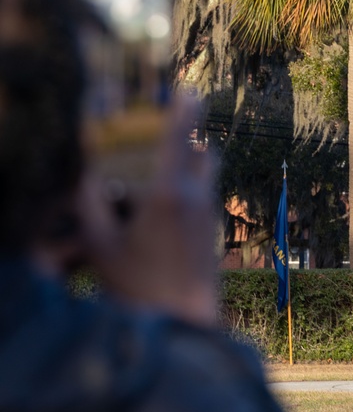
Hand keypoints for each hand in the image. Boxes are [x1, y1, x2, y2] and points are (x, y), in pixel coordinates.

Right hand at [78, 94, 218, 325]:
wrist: (184, 323)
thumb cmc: (138, 286)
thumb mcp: (100, 244)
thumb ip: (87, 204)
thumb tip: (79, 173)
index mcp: (168, 194)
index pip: (179, 139)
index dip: (184, 110)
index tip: (188, 88)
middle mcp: (196, 199)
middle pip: (204, 152)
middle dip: (190, 137)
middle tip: (170, 128)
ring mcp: (210, 217)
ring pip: (206, 176)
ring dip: (190, 165)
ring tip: (161, 170)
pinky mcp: (214, 234)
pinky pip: (204, 200)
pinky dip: (189, 192)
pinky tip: (165, 209)